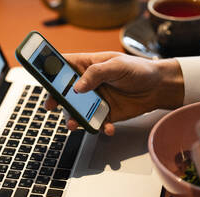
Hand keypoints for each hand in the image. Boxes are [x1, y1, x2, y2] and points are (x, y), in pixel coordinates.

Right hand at [45, 52, 183, 135]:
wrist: (158, 88)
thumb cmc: (138, 70)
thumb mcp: (117, 65)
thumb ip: (96, 73)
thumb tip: (77, 87)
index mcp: (86, 66)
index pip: (62, 65)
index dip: (48, 69)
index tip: (41, 77)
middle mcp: (87, 84)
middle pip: (63, 92)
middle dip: (55, 99)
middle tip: (51, 105)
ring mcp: (93, 100)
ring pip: (75, 111)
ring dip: (72, 118)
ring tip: (74, 124)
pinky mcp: (103, 114)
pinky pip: (95, 123)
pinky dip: (99, 128)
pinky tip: (107, 128)